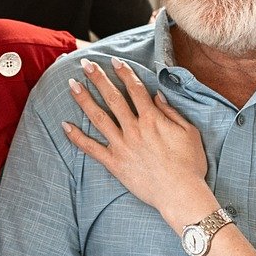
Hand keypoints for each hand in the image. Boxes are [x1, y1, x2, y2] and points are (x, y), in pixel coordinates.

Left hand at [62, 57, 213, 225]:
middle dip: (98, 78)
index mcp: (152, 118)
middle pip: (112, 97)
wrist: (180, 193)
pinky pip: (91, 148)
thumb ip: (171, 112)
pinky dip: (77, 137)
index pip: (135, 89)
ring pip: (99, 117)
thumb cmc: (189, 164)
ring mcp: (122, 145)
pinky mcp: (114, 163)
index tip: (113, 61)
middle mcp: (134, 128)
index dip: (123, 72)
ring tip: (72, 86)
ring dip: (84, 100)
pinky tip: (65, 126)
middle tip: (85, 64)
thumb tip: (157, 95)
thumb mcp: (189, 132)